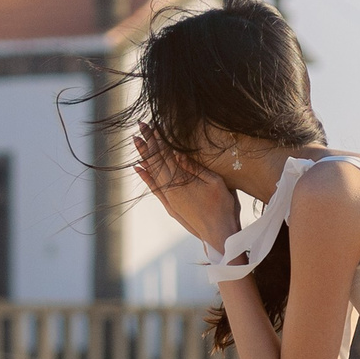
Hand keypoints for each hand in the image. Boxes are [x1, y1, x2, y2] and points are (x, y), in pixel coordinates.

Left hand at [137, 125, 242, 249]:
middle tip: (140, 126)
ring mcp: (169, 197)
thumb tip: (177, 152)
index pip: (167, 153)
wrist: (219, 234)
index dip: (160, 138)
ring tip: (136, 141)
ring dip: (144, 155)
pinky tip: (138, 167)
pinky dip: (146, 177)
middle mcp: (171, 188)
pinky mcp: (170, 206)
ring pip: (153, 172)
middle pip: (157, 160)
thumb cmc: (224, 208)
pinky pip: (154, 188)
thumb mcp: (216, 183)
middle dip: (148, 141)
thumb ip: (195, 168)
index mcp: (183, 180)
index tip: (153, 124)